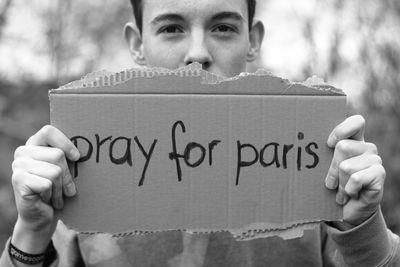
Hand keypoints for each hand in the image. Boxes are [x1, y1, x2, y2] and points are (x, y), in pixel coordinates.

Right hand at [11, 125, 79, 252]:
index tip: (77, 157)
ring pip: (55, 171)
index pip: (49, 131)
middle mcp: (23, 152)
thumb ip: (68, 157)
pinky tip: (46, 200)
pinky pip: (47, 184)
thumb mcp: (64, 170)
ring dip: (60, 188)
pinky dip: (52, 195)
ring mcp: (18, 165)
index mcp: (34, 144)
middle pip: (58, 155)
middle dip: (68, 176)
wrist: (41, 217)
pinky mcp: (18, 180)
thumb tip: (85, 151)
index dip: (65, 143)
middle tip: (68, 189)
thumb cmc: (57, 190)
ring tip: (57, 195)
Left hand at [325, 115, 384, 228]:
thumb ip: (320, 154)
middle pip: (342, 147)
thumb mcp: (324, 169)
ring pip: (346, 166)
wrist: (348, 213)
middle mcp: (366, 148)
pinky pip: (356, 178)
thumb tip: (298, 143)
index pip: (356, 122)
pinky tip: (351, 194)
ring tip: (342, 191)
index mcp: (354, 141)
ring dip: (340, 183)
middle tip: (331, 183)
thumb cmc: (332, 188)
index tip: (328, 143)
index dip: (341, 130)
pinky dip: (349, 190)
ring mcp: (375, 160)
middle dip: (331, 169)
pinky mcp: (379, 174)